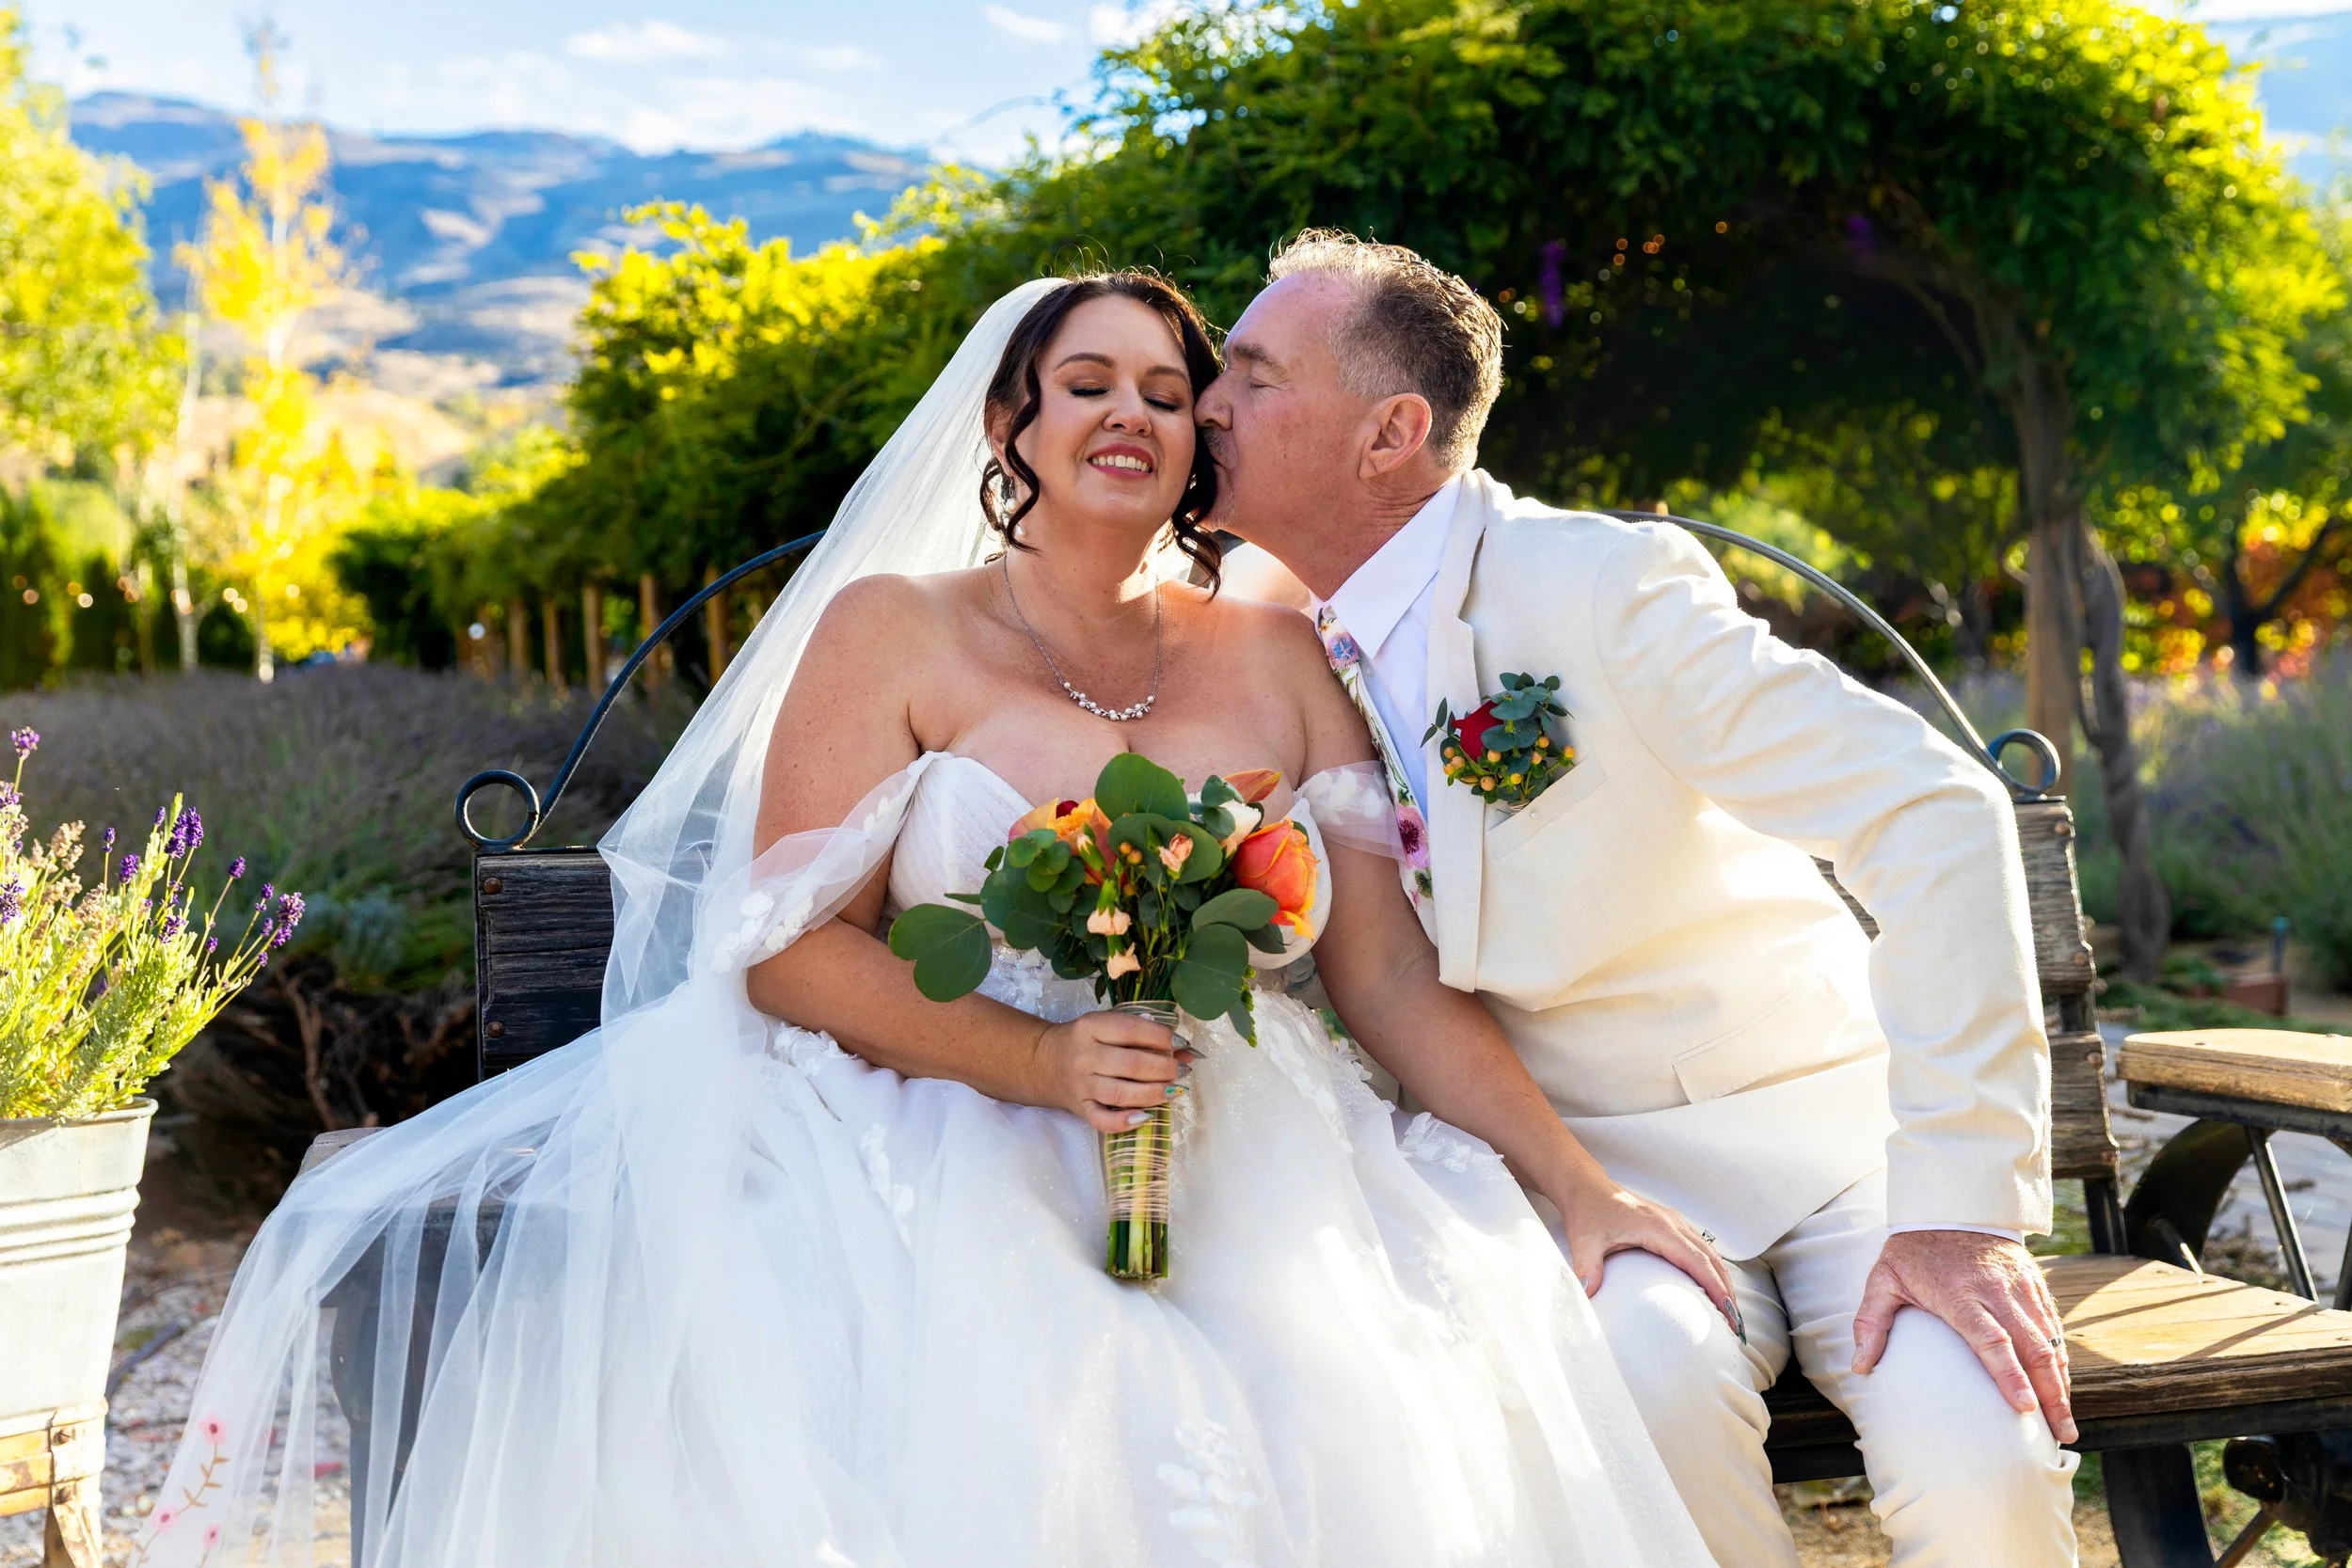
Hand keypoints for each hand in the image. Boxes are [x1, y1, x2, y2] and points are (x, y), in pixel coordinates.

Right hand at [1033, 1010, 1197, 1133]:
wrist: (1043, 1062)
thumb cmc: (1085, 1041)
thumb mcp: (1108, 1027)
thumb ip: (1144, 1035)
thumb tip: (1186, 1052)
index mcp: (1090, 1027)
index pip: (1129, 1030)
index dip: (1159, 1037)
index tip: (1180, 1044)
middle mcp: (1084, 1056)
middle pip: (1129, 1064)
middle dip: (1162, 1068)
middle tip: (1181, 1071)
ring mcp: (1081, 1085)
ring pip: (1120, 1093)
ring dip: (1152, 1093)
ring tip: (1174, 1091)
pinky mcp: (1080, 1108)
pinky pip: (1102, 1120)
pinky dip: (1124, 1122)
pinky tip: (1146, 1117)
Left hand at [1550, 1177, 1742, 1337]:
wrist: (1586, 1186)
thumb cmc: (1587, 1210)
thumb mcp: (1583, 1240)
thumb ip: (1586, 1266)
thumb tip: (1587, 1294)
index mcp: (1659, 1228)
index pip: (1698, 1261)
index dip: (1716, 1287)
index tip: (1728, 1313)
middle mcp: (1673, 1224)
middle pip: (1713, 1259)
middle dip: (1727, 1291)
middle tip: (1736, 1324)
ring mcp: (1675, 1223)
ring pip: (1710, 1253)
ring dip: (1723, 1280)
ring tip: (1729, 1312)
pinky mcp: (1671, 1225)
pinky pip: (1700, 1248)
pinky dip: (1712, 1269)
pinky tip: (1711, 1288)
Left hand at [1852, 1230, 2074, 1442]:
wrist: (1949, 1205)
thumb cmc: (1912, 1250)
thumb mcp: (1884, 1279)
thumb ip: (1871, 1322)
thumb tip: (1860, 1366)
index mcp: (1959, 1295)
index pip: (1991, 1339)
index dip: (2009, 1374)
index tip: (2025, 1408)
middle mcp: (1996, 1293)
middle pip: (2032, 1348)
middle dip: (2051, 1394)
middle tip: (2063, 1434)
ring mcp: (2019, 1288)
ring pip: (2050, 1340)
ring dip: (2062, 1382)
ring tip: (2067, 1422)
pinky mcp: (2033, 1284)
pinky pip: (2053, 1325)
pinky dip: (2061, 1358)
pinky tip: (2064, 1386)